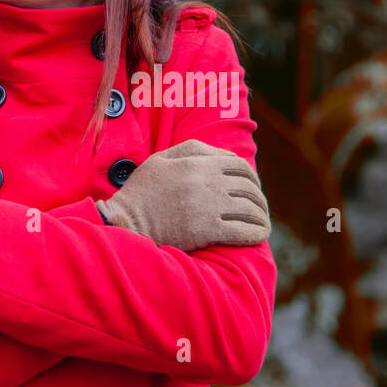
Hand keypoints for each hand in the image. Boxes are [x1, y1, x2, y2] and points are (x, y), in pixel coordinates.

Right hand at [95, 139, 270, 251]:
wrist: (124, 222)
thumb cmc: (141, 192)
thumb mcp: (161, 160)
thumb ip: (192, 151)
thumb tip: (222, 155)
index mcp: (197, 162)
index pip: (239, 166)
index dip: (252, 177)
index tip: (253, 187)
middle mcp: (207, 181)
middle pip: (248, 187)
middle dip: (259, 198)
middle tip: (260, 208)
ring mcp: (209, 206)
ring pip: (249, 209)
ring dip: (260, 216)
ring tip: (262, 223)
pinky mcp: (207, 230)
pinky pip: (242, 231)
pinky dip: (255, 233)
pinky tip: (259, 235)